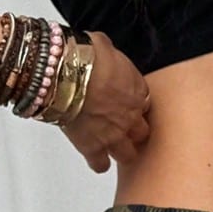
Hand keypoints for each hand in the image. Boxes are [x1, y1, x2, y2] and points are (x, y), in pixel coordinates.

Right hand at [60, 29, 150, 172]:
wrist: (67, 75)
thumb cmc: (87, 56)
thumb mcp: (105, 46)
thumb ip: (110, 56)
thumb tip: (103, 51)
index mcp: (136, 91)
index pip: (145, 104)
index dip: (136, 106)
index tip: (129, 106)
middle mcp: (130, 117)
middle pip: (142, 133)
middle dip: (134, 132)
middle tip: (124, 129)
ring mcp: (113, 136)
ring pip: (128, 155)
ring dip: (121, 151)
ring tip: (112, 147)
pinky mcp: (93, 148)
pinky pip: (101, 165)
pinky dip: (97, 162)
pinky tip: (94, 157)